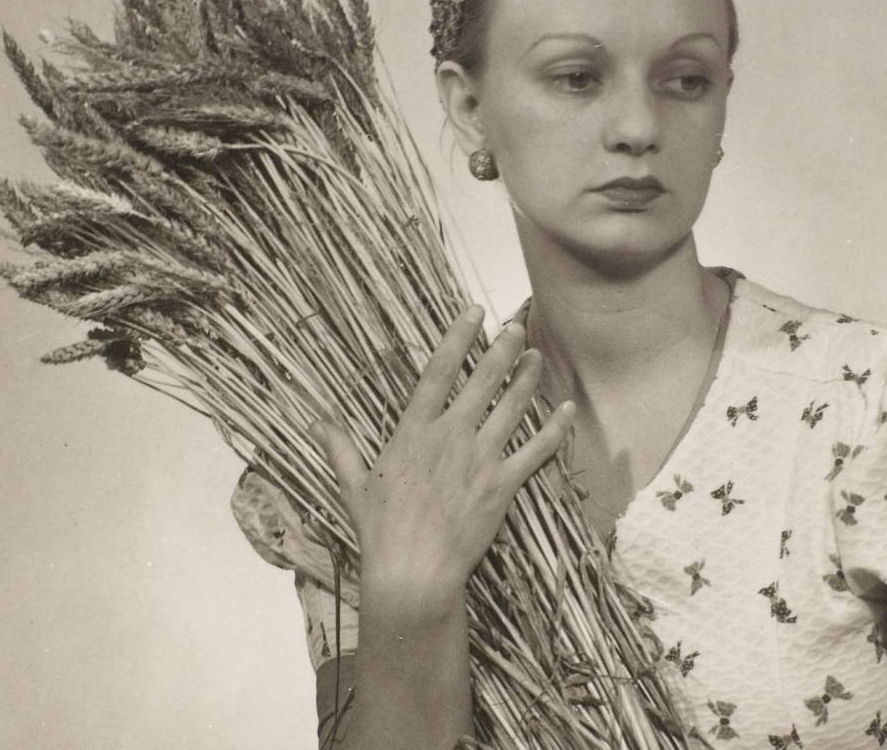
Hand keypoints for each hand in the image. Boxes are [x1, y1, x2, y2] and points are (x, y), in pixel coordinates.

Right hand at [308, 307, 574, 621]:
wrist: (413, 573)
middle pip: (482, 381)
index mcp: (413, 432)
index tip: (473, 313)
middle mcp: (450, 437)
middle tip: (517, 325)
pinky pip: (536, 452)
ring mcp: (479, 459)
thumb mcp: (354, 485)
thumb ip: (340, 448)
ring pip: (512, 408)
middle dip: (502, 349)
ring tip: (538, 355)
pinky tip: (568, 410)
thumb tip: (318, 421)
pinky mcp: (502, 486)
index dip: (458, 339)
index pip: (438, 372)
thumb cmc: (380, 532)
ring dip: (527, 379)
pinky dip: (555, 429)